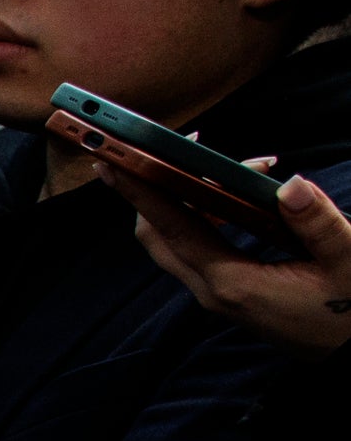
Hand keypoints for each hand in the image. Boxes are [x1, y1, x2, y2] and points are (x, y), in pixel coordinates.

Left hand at [48, 117, 350, 351]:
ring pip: (176, 239)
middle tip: (172, 146)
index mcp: (233, 284)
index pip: (172, 230)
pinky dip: (206, 214)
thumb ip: (319, 223)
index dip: (140, 193)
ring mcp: (217, 294)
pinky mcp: (227, 293)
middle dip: (153, 188)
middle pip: (157, 234)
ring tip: (245, 164)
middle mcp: (213, 291)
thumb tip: (291, 184)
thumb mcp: (348, 261)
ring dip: (191, 197)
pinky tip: (242, 193)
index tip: (114, 161)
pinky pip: (197, 247)